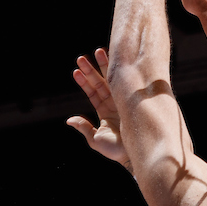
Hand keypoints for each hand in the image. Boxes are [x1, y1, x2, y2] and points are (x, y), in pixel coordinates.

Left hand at [67, 48, 131, 171]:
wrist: (136, 153)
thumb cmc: (116, 150)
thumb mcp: (96, 140)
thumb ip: (85, 128)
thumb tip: (69, 119)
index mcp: (104, 112)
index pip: (92, 93)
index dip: (84, 82)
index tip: (76, 71)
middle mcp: (113, 104)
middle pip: (100, 83)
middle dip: (92, 70)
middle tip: (82, 58)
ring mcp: (123, 101)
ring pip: (112, 81)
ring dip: (105, 66)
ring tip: (98, 51)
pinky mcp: (134, 99)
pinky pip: (125, 84)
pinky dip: (121, 73)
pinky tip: (117, 61)